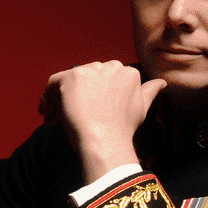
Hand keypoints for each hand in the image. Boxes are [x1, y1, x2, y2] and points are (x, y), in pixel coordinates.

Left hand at [38, 61, 166, 183]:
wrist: (106, 141)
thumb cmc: (122, 130)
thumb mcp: (141, 107)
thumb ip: (149, 91)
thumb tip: (162, 82)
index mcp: (128, 73)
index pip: (105, 80)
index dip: (95, 96)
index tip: (88, 111)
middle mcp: (111, 67)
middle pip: (87, 79)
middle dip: (77, 97)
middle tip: (69, 117)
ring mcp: (91, 71)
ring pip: (70, 82)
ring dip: (61, 100)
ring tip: (55, 118)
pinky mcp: (72, 77)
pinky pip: (53, 82)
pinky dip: (47, 97)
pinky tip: (46, 112)